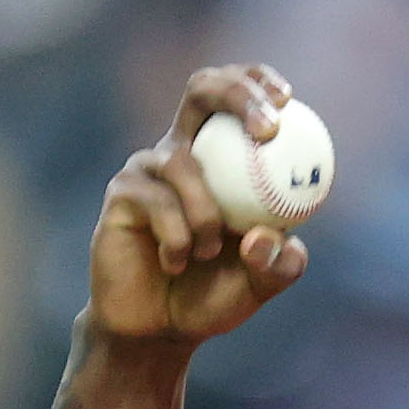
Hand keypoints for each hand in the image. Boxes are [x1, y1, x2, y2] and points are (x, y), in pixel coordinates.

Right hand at [90, 64, 309, 345]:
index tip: (286, 97)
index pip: (236, 96)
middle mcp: (181, 151)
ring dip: (206, 214)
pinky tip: (176, 262)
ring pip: (184, 165)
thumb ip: (279, 264)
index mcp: (220, 157)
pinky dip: (177, 236)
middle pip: (202, 89)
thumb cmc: (213, 296)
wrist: (159, 328)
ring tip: (209, 252)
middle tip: (267, 128)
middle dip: (237, 93)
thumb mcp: (260, 284)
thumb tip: (268, 236)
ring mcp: (147, 169)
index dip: (258, 81)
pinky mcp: (121, 194)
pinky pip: (156, 201)